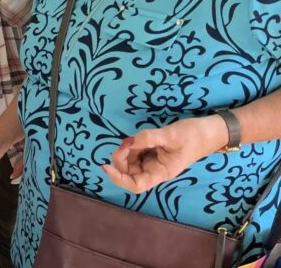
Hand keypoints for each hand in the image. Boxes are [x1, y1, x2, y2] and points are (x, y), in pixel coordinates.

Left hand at [103, 116, 226, 193]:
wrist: (209, 130)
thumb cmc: (194, 135)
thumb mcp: (171, 135)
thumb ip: (149, 138)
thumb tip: (130, 141)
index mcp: (161, 172)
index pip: (136, 184)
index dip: (119, 178)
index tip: (106, 166)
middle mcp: (154, 170)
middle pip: (128, 172)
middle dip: (121, 159)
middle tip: (126, 143)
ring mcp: (152, 161)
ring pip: (130, 161)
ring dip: (126, 151)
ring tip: (134, 139)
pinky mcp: (152, 152)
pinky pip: (135, 152)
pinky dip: (131, 146)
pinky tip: (136, 139)